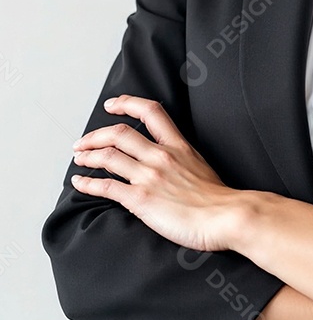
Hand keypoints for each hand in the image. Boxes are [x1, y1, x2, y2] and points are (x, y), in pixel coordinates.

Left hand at [69, 94, 242, 251]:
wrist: (226, 216)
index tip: (112, 104)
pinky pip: (106, 186)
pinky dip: (87, 183)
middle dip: (95, 135)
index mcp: (178, 145)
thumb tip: (169, 162)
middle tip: (83, 141)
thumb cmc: (218, 199)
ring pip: (108, 156)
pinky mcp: (141, 199)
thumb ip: (181, 158)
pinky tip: (79, 183)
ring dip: (88, 156)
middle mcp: (161, 156)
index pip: (150, 111)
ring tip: (80, 158)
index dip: (126, 103)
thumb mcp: (201, 164)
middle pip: (119, 133)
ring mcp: (150, 176)